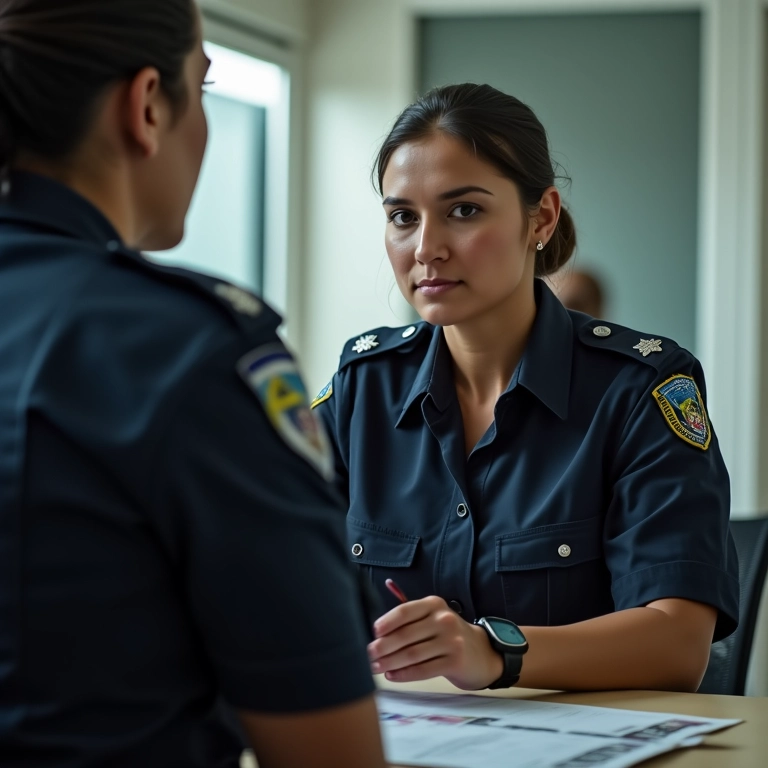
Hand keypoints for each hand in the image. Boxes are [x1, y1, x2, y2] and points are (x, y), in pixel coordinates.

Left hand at [367, 595, 503, 689]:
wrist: (481, 653)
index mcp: (434, 604)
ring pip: (412, 654)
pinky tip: (392, 675)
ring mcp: (451, 640)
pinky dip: (405, 674)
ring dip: (390, 662)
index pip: (405, 611)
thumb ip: (409, 620)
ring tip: (376, 668)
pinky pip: (424, 669)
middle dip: (383, 647)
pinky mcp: (455, 662)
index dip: (386, 622)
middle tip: (367, 656)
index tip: (372, 633)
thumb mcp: (433, 618)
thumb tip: (376, 632)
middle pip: (406, 635)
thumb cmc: (447, 635)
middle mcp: (444, 619)